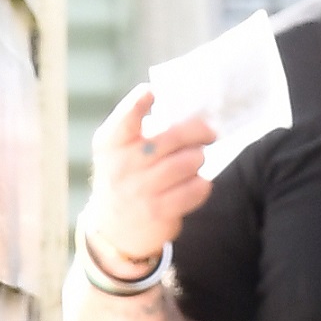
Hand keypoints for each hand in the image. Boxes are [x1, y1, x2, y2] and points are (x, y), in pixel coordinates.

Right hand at [81, 82, 217, 273]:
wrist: (115, 228)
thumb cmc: (125, 178)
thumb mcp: (119, 152)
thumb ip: (140, 132)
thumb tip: (186, 113)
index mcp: (110, 143)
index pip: (124, 119)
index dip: (137, 103)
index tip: (151, 91)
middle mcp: (122, 165)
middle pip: (169, 137)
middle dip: (197, 130)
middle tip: (210, 132)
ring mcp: (140, 189)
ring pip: (185, 163)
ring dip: (199, 158)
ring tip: (199, 158)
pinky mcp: (159, 211)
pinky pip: (193, 191)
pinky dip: (203, 184)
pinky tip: (201, 182)